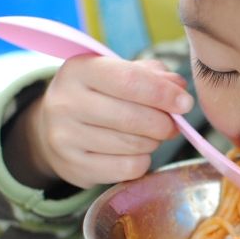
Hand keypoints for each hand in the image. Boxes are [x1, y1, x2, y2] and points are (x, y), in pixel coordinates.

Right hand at [4, 55, 193, 188]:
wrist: (54, 127)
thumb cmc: (99, 94)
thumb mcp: (120, 73)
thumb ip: (153, 75)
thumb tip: (179, 87)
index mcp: (79, 70)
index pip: (129, 80)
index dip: (163, 94)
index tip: (185, 103)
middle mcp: (66, 102)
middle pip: (132, 117)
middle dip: (163, 123)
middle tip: (173, 124)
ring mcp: (65, 137)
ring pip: (132, 145)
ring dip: (153, 142)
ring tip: (151, 135)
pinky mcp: (74, 167)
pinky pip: (127, 168)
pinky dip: (142, 161)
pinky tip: (136, 153)